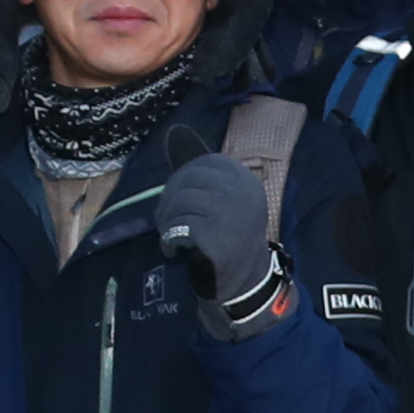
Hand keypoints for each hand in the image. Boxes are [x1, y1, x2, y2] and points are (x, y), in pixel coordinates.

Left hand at [157, 150, 286, 342]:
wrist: (243, 282)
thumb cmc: (227, 236)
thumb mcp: (219, 196)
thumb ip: (198, 165)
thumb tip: (176, 130)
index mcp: (242, 178)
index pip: (199, 165)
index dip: (183, 185)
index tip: (188, 206)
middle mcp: (241, 192)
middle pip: (185, 182)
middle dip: (172, 204)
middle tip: (178, 225)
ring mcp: (231, 215)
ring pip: (179, 205)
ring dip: (170, 225)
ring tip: (180, 239)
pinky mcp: (216, 238)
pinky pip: (178, 229)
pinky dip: (171, 242)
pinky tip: (179, 251)